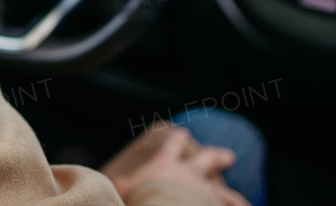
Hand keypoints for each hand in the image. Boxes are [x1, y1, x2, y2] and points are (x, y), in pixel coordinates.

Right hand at [102, 123, 247, 205]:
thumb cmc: (133, 200)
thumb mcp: (115, 186)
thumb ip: (112, 180)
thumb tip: (92, 177)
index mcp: (164, 162)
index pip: (174, 140)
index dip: (177, 139)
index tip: (180, 136)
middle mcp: (190, 174)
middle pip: (209, 158)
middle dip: (217, 157)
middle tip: (227, 156)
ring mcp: (206, 194)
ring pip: (226, 192)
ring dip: (232, 196)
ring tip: (243, 202)